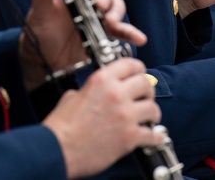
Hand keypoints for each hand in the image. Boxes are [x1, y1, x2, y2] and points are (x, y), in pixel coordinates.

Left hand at [20, 0, 146, 89]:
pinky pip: (122, 30)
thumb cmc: (40, 34)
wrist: (45, 64)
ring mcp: (98, 15)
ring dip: (116, 10)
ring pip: (116, 4)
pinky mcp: (106, 33)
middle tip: (99, 4)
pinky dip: (131, 32)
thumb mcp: (38, 14)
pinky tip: (138, 38)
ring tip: (109, 21)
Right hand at [43, 58, 165, 178]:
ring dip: (152, 114)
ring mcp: (125, 115)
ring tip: (149, 118)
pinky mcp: (130, 137)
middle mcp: (116, 94)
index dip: (138, 69)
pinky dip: (156, 137)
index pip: (130, 64)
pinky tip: (155, 137)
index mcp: (101, 80)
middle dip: (148, 91)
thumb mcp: (73, 96)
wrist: (58, 149)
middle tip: (146, 97)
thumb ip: (91, 90)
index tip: (140, 74)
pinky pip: (153, 134)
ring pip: (153, 108)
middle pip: (146, 83)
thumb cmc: (62, 126)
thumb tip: (99, 93)